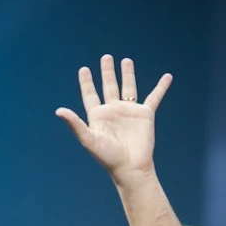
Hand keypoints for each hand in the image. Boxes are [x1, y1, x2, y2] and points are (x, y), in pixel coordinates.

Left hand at [55, 55, 171, 182]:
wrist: (130, 167)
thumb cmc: (108, 157)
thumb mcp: (89, 139)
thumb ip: (75, 124)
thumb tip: (59, 111)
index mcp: (98, 116)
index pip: (90, 95)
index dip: (87, 82)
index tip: (84, 69)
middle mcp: (113, 111)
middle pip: (109, 86)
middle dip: (107, 72)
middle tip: (106, 57)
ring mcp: (129, 112)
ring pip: (128, 87)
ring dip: (127, 74)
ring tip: (126, 60)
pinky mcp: (145, 115)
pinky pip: (154, 97)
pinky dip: (161, 87)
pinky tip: (167, 77)